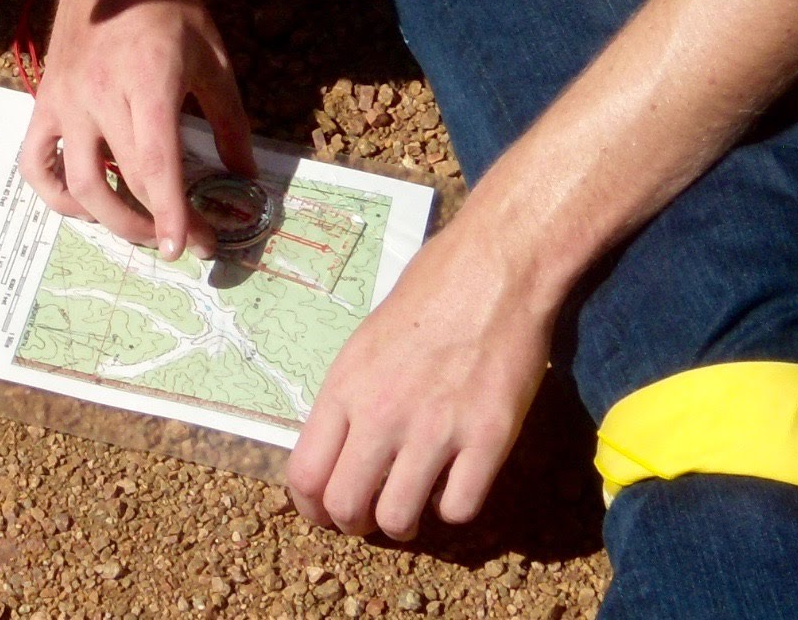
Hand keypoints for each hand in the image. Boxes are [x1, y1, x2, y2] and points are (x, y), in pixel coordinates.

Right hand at [19, 0, 254, 258]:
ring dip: (110, 220)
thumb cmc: (169, 7)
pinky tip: (82, 204)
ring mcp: (65, 101)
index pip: (155, 166)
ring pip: (76, 183)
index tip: (194, 248)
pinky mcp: (45, 100)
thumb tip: (246, 175)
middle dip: (157, 225)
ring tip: (141, 229)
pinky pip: (35, 160)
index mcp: (146, 84)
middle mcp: (99, 97)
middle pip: (122, 182)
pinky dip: (54, 193)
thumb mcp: (213, 58)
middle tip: (188, 240)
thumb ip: (230, 122)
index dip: (173, 214)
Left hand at [286, 214, 551, 538]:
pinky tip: (457, 482)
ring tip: (415, 505)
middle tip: (372, 514)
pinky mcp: (487, 440)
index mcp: (344, 388)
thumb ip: (350, 399)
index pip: (305, 476)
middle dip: (355, 524)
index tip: (327, 512)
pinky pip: (460, 508)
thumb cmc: (426, 296)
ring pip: (399, 520)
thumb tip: (340, 450)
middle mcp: (381, 415)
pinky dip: (455, 507)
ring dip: (404, 524)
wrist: (492, 272)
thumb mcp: (364, 344)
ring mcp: (435, 430)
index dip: (312, 508)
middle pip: (346, 508)